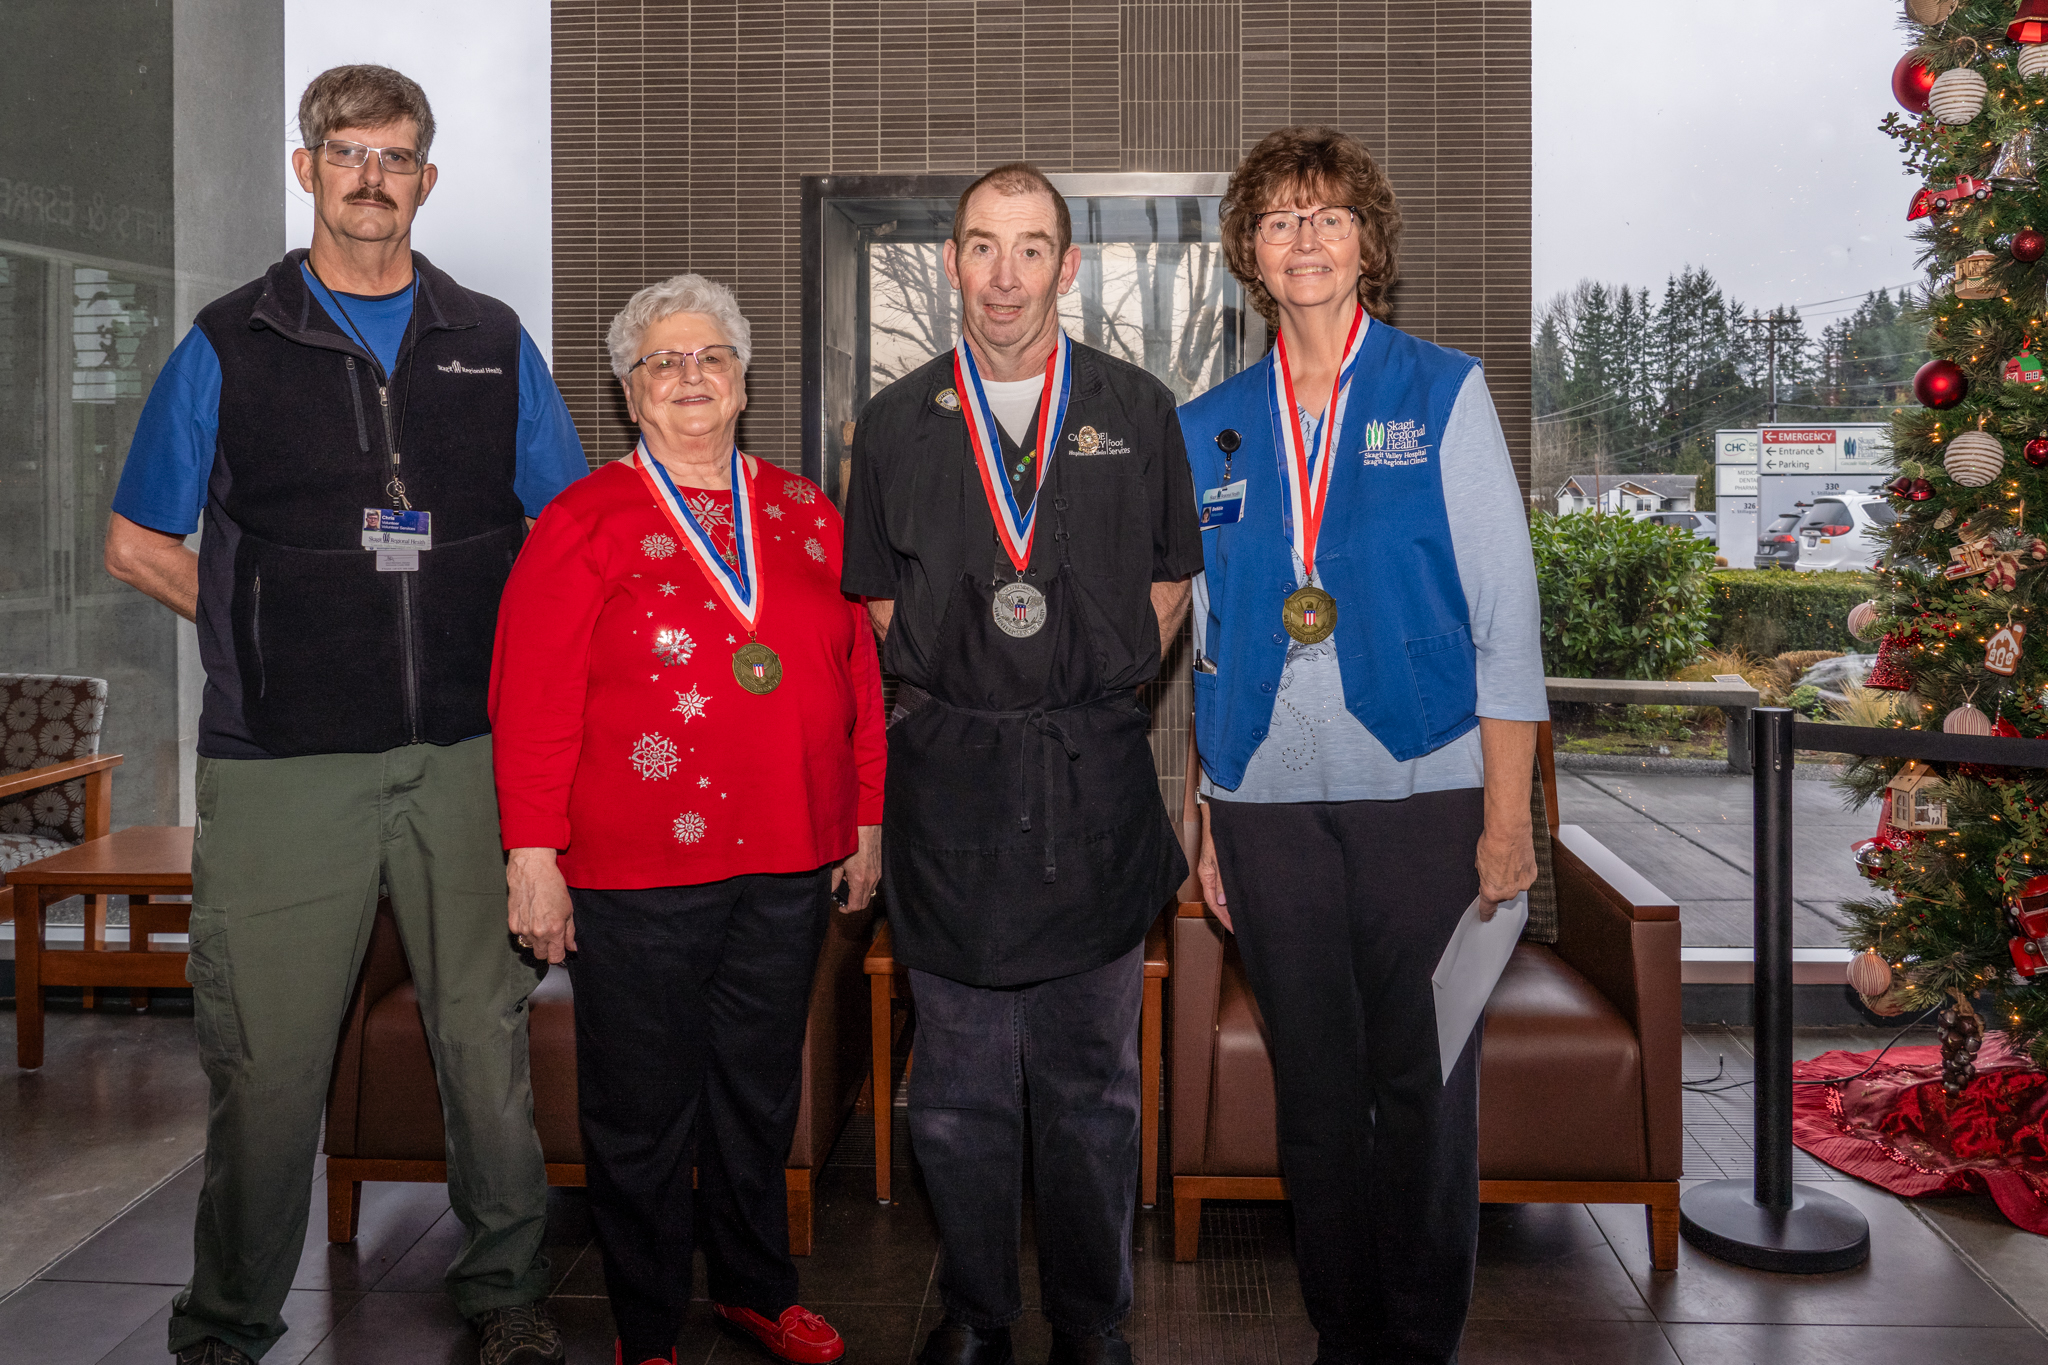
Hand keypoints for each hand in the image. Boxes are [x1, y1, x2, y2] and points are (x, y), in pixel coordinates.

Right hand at [507, 847, 576, 962]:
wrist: (532, 871)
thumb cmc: (552, 886)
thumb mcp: (568, 909)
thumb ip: (570, 932)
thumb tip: (571, 947)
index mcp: (555, 930)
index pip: (555, 958)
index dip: (558, 955)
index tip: (559, 950)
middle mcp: (538, 933)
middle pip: (541, 955)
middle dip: (546, 949)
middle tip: (550, 936)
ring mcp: (523, 929)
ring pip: (529, 946)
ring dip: (535, 940)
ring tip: (539, 922)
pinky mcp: (512, 924)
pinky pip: (519, 936)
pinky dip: (524, 931)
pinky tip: (529, 917)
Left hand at [831, 824, 880, 913]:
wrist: (867, 827)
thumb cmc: (852, 842)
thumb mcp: (838, 862)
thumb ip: (833, 880)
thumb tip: (830, 891)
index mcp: (860, 880)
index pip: (856, 905)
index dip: (847, 909)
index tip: (841, 908)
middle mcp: (872, 880)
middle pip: (865, 902)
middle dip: (854, 904)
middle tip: (843, 901)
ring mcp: (878, 875)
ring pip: (869, 893)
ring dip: (859, 893)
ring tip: (847, 882)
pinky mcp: (880, 869)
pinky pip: (873, 883)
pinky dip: (864, 885)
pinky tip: (855, 874)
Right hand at [1197, 803, 1231, 932]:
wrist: (1221, 817)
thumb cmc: (1218, 834)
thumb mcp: (1220, 859)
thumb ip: (1221, 880)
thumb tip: (1222, 901)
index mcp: (1205, 875)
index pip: (1213, 903)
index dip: (1223, 917)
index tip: (1234, 928)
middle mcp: (1210, 875)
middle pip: (1217, 901)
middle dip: (1227, 915)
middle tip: (1240, 927)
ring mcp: (1216, 870)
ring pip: (1222, 894)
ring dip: (1231, 906)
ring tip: (1242, 917)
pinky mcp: (1223, 865)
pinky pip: (1226, 885)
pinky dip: (1233, 895)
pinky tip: (1241, 898)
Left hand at [1474, 822, 1536, 921]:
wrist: (1509, 830)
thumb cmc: (1492, 843)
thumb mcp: (1479, 862)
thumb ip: (1484, 875)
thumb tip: (1488, 875)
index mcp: (1492, 891)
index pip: (1488, 908)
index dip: (1486, 913)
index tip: (1485, 917)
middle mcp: (1509, 891)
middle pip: (1503, 894)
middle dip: (1499, 884)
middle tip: (1495, 867)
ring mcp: (1523, 883)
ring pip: (1515, 885)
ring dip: (1511, 876)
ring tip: (1506, 859)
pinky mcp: (1533, 873)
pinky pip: (1525, 876)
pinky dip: (1521, 870)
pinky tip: (1516, 858)